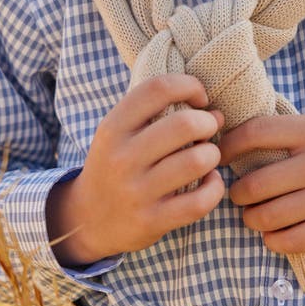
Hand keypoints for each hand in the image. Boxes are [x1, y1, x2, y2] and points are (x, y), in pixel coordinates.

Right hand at [46, 74, 224, 264]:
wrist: (88, 219)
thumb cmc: (115, 165)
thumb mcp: (119, 132)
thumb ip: (157, 114)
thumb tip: (216, 113)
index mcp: (114, 128)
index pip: (158, 88)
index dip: (189, 85)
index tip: (199, 98)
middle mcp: (122, 158)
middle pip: (184, 124)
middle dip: (207, 123)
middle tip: (207, 130)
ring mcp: (137, 192)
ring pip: (196, 161)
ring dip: (213, 155)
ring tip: (208, 156)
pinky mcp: (152, 220)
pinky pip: (200, 201)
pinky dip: (214, 187)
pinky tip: (209, 182)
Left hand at [219, 114, 304, 254]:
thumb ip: (290, 132)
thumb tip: (240, 139)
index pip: (253, 134)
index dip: (228, 147)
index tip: (220, 156)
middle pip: (253, 183)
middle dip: (236, 193)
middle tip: (238, 194)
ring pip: (266, 216)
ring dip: (251, 219)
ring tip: (253, 215)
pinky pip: (290, 241)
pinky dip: (273, 240)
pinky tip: (274, 234)